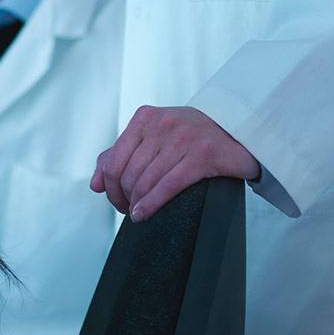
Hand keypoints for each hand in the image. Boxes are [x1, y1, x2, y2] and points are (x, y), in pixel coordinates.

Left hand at [91, 105, 259, 221]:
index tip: (116, 201)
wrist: (238, 130)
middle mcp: (161, 125)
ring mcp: (183, 138)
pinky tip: (145, 215)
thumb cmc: (191, 136)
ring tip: (138, 214)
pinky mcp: (203, 156)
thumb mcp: (154, 137)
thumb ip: (121, 156)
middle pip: (127, 174)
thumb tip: (95, 185)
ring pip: (146, 181)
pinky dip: (152, 204)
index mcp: (144, 118)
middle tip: (129, 211)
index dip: (110, 187)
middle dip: (123, 198)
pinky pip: (168, 186)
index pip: (113, 160)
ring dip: (137, 205)